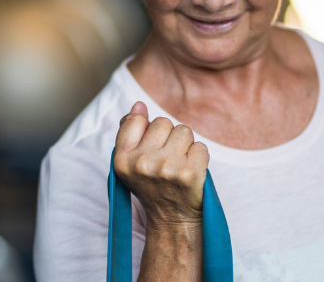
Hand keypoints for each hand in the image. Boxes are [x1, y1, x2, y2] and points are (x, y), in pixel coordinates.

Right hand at [113, 101, 209, 227]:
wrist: (172, 218)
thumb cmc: (152, 185)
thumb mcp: (131, 162)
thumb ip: (130, 131)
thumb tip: (139, 105)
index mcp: (122, 159)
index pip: (136, 119)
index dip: (148, 129)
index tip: (151, 146)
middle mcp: (142, 163)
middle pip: (163, 122)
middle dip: (168, 136)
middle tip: (166, 159)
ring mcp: (166, 168)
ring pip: (184, 131)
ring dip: (185, 145)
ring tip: (179, 163)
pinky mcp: (189, 173)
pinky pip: (201, 146)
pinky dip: (199, 157)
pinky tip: (190, 171)